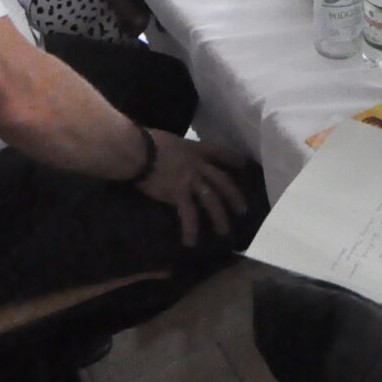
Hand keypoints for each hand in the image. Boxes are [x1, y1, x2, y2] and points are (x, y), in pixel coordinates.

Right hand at [135, 131, 249, 246]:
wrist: (136, 150)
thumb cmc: (145, 141)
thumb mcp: (167, 140)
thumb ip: (175, 150)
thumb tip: (169, 155)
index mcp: (193, 149)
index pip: (218, 152)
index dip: (232, 158)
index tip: (245, 165)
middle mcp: (196, 164)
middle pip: (222, 181)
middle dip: (234, 196)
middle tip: (243, 210)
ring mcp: (189, 179)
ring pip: (211, 200)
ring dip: (219, 217)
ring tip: (224, 232)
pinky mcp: (178, 193)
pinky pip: (188, 213)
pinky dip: (190, 228)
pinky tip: (190, 241)